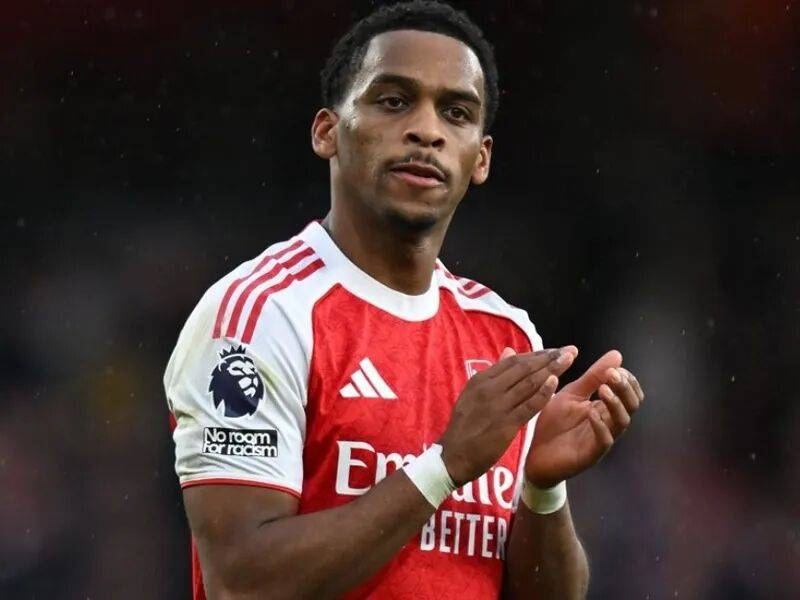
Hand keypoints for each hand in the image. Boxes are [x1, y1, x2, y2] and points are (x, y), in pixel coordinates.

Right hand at [438, 346, 577, 486]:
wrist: (453, 456)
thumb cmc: (464, 426)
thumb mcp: (473, 394)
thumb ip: (494, 375)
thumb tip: (509, 351)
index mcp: (481, 380)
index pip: (514, 361)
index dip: (537, 354)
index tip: (555, 350)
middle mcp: (489, 389)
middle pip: (524, 368)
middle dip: (549, 357)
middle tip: (569, 350)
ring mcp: (497, 406)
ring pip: (528, 382)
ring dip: (551, 369)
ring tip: (569, 359)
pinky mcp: (505, 424)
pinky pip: (528, 405)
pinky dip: (543, 393)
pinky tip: (556, 382)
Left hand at [525, 350, 644, 488]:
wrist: (535, 453)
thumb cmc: (554, 423)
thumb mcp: (572, 394)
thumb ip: (593, 377)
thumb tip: (617, 354)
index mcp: (605, 408)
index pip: (630, 393)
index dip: (627, 380)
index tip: (614, 367)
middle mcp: (609, 423)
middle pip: (632, 406)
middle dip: (625, 388)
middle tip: (612, 375)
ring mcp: (602, 439)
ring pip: (622, 422)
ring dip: (615, 404)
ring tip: (603, 390)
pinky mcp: (591, 454)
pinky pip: (604, 441)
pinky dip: (601, 426)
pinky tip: (592, 414)